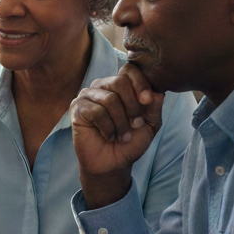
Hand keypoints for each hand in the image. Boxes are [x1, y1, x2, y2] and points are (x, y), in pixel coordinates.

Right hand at [70, 62, 163, 208]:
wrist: (113, 164)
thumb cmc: (130, 142)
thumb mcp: (149, 124)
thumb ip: (154, 107)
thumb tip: (156, 92)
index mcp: (121, 86)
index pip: (129, 69)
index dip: (140, 83)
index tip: (147, 101)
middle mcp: (103, 87)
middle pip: (119, 82)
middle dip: (132, 106)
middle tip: (135, 124)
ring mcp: (88, 96)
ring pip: (109, 99)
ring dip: (121, 122)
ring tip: (122, 136)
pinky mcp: (77, 108)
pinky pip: (96, 111)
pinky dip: (108, 128)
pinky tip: (109, 136)